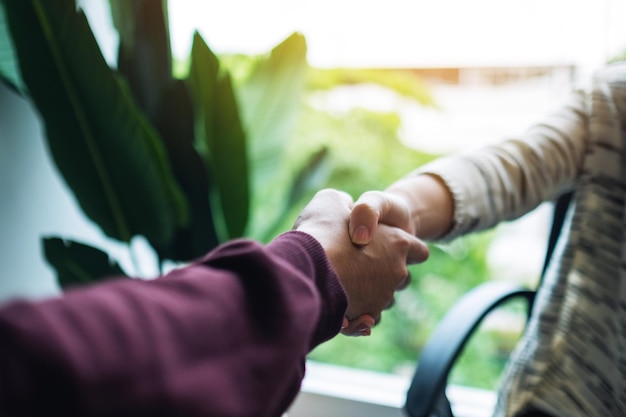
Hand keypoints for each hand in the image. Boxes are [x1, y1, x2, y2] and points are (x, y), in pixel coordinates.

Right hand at [294, 189, 428, 335]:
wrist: (305, 268)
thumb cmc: (321, 231)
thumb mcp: (332, 200)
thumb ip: (348, 208)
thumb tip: (347, 211)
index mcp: (398, 242)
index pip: (419, 250)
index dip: (403, 247)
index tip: (385, 246)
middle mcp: (397, 272)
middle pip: (401, 277)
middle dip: (383, 272)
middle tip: (355, 262)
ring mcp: (383, 297)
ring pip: (383, 298)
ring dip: (370, 293)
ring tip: (344, 282)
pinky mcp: (365, 316)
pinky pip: (367, 318)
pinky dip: (357, 315)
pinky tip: (340, 305)